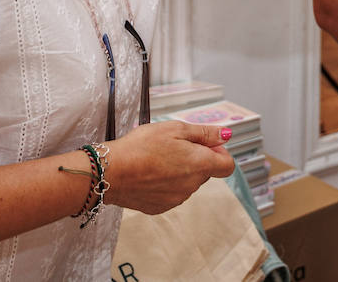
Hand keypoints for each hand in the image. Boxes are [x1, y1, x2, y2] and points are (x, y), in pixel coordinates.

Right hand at [103, 121, 235, 214]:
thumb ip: (205, 133)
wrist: (110, 173)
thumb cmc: (141, 147)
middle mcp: (192, 186)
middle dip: (196, 158)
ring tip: (157, 159)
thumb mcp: (175, 129)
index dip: (220, 152)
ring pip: (187, 182)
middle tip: (173, 146)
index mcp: (200, 165)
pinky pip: (171, 193)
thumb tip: (226, 135)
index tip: (205, 144)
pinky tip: (149, 173)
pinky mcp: (160, 207)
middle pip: (205, 172)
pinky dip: (165, 183)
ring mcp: (176, 199)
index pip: (227, 165)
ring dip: (180, 171)